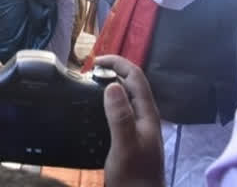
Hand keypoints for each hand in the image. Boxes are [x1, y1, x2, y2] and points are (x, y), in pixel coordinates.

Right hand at [96, 55, 163, 186]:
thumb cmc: (133, 178)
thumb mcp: (124, 146)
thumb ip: (120, 117)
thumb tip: (112, 84)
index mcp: (147, 115)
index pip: (136, 77)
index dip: (118, 63)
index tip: (95, 61)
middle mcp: (145, 118)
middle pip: (132, 85)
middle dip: (113, 72)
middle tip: (89, 73)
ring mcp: (139, 130)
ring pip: (126, 99)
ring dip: (110, 87)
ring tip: (89, 86)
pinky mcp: (130, 140)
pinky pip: (119, 113)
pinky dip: (107, 105)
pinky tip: (94, 112)